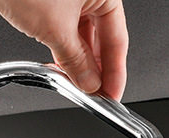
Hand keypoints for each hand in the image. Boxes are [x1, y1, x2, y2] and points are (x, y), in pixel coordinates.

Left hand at [0, 0, 127, 99]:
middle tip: (96, 97)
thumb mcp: (56, 29)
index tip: (112, 96)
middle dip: (97, 71)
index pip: (117, 39)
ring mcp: (70, 1)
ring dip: (79, 65)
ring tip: (78, 89)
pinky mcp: (51, 7)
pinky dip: (64, 54)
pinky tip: (62, 72)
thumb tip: (89, 83)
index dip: (116, 72)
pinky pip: (64, 35)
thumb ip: (76, 60)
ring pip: (81, 39)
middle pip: (101, 40)